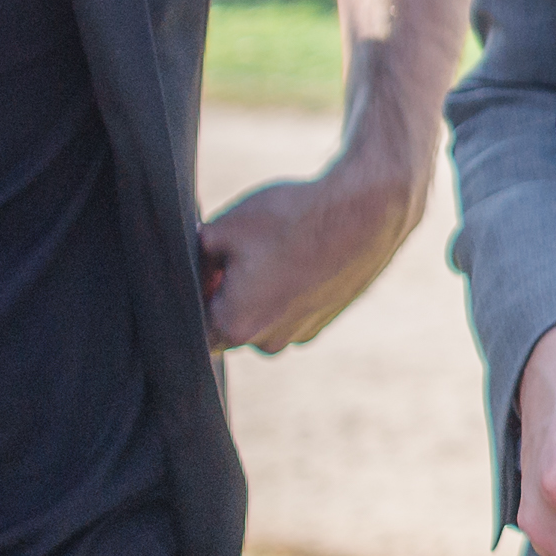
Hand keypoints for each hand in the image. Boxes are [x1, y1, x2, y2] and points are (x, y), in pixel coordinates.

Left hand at [199, 154, 423, 350]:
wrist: (367, 212)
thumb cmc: (290, 218)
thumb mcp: (222, 226)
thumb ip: (193, 255)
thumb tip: (188, 266)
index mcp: (234, 325)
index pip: (191, 324)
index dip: (192, 293)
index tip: (203, 266)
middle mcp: (267, 343)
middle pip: (226, 323)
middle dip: (223, 294)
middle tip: (234, 253)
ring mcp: (300, 335)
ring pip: (259, 318)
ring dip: (256, 293)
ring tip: (271, 251)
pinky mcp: (324, 321)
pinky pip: (289, 312)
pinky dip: (286, 290)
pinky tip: (296, 255)